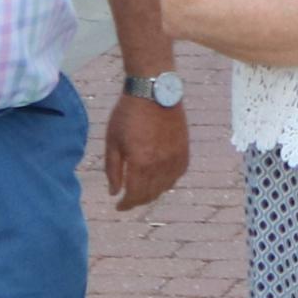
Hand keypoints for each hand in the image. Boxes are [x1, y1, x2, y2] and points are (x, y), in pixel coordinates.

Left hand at [101, 88, 187, 211]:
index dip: (126, 205)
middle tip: (128, 199)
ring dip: (153, 193)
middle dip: (138, 200)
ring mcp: (175, 158)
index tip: (118, 206)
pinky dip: (168, 182)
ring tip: (142, 190)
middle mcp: (161, 165)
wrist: (154, 91)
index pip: (135, 195)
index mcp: (141, 163)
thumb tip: (114, 193)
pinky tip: (159, 179)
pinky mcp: (184, 151)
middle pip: (150, 194)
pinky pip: (177, 175)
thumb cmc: (128, 114)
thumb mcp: (112, 141)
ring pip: (165, 187)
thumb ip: (112, 170)